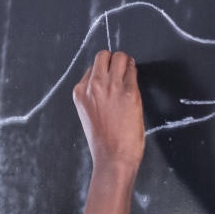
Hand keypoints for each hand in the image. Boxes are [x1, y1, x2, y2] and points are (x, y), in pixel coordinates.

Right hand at [72, 50, 144, 172]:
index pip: (92, 69)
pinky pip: (133, 70)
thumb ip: (94, 96)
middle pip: (103, 56)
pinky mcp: (129, 91)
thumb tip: (107, 81)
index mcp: (80, 93)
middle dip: (113, 61)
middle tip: (121, 72)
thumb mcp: (88, 114)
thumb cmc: (103, 142)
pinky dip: (134, 73)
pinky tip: (134, 84)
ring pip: (119, 57)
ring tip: (129, 75)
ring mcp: (111, 87)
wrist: (113, 157)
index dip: (104, 73)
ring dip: (125, 63)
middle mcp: (93, 86)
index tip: (110, 81)